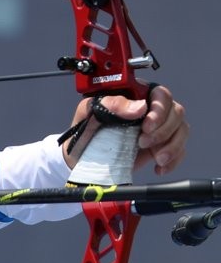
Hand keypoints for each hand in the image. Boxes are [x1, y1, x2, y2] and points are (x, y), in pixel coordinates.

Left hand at [63, 84, 187, 174]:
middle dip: (164, 130)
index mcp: (135, 95)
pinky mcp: (161, 146)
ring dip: (173, 145)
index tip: (146, 126)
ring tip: (157, 158)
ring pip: (182, 130)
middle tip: (143, 143)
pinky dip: (174, 160)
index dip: (159, 109)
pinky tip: (160, 167)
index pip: (160, 94)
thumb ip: (111, 104)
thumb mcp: (90, 112)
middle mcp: (150, 109)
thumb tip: (139, 107)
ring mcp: (158, 128)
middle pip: (176, 112)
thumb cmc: (84, 129)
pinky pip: (180, 149)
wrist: (81, 156)